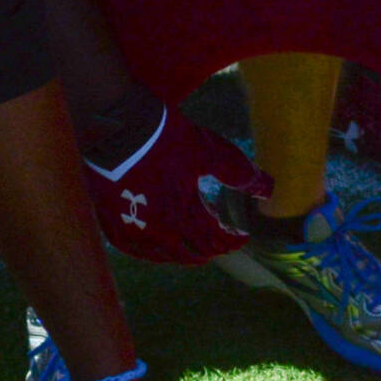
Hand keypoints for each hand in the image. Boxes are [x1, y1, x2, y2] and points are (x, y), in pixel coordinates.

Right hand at [82, 99, 267, 263]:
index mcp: (184, 215)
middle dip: (211, 249)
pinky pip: (134, 250)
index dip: (233, 241)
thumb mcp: (208, 151)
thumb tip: (269, 189)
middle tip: (221, 241)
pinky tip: (157, 247)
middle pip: (192, 253)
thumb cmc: (164, 136)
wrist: (116, 124)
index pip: (215, 241)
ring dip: (184, 253)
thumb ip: (239, 173)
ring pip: (163, 256)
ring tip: (194, 247)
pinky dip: (152, 252)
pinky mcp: (111, 222)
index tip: (243, 236)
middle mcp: (158, 231)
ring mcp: (132, 229)